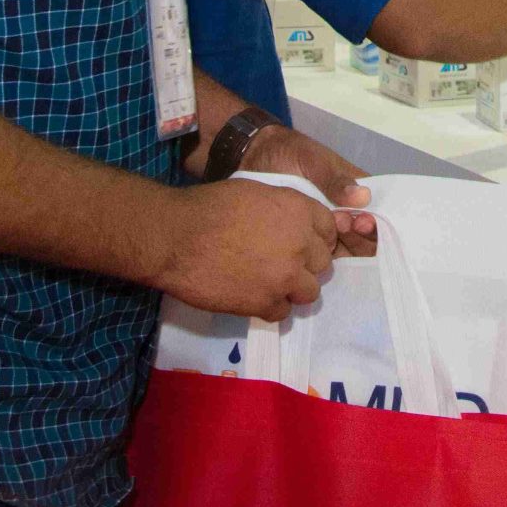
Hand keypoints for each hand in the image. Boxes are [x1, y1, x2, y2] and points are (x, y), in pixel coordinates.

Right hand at [153, 179, 338, 319]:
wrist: (177, 237)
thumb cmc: (209, 207)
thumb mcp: (255, 193)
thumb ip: (283, 210)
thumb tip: (292, 226)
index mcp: (298, 211)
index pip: (329, 230)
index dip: (315, 238)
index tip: (303, 244)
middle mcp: (299, 244)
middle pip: (322, 264)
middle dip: (305, 265)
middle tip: (282, 263)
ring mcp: (285, 277)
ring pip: (309, 292)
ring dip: (292, 289)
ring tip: (269, 283)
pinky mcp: (265, 304)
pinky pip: (282, 312)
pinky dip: (268, 306)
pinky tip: (251, 295)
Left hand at [241, 126, 377, 255]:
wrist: (253, 161)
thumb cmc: (289, 153)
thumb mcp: (313, 159)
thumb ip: (335, 179)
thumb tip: (363, 198)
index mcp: (356, 190)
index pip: (379, 212)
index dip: (375, 223)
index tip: (360, 221)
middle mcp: (348, 212)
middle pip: (367, 236)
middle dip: (360, 237)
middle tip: (341, 224)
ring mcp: (329, 229)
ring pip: (349, 250)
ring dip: (344, 248)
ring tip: (327, 235)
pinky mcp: (310, 242)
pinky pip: (325, 257)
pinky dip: (325, 261)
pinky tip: (316, 257)